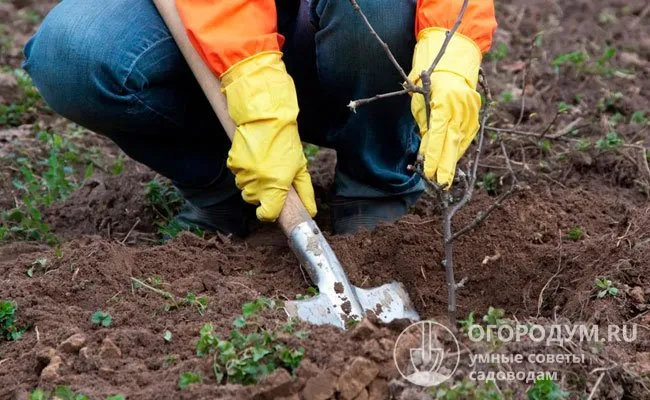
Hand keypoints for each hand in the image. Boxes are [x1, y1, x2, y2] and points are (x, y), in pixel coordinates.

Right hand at [222, 52, 316, 220]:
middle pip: (254, 201)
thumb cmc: (286, 141)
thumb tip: (310, 211)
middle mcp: (258, 181)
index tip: (271, 208)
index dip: (269, 213)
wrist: (266, 116)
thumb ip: (305, 191)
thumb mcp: (300, 166)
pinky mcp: (232, 162)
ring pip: (244, 188)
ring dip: (252, 182)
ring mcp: (243, 172)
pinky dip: (243, 170)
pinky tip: (252, 157)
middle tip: (270, 177)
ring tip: (262, 164)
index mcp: (276, 184)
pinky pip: (237, 174)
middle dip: (261, 194)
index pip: (266, 214)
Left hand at [409, 28, 481, 187]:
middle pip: (453, 140)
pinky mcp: (475, 112)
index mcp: (444, 100)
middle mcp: (461, 105)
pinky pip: (467, 134)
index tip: (429, 172)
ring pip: (462, 139)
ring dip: (452, 158)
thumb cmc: (429, 77)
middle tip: (441, 184)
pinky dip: (459, 147)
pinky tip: (453, 159)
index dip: (434, 155)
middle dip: (446, 164)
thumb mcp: (420, 101)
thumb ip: (425, 126)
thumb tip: (425, 151)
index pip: (438, 134)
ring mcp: (471, 108)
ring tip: (445, 177)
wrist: (453, 56)